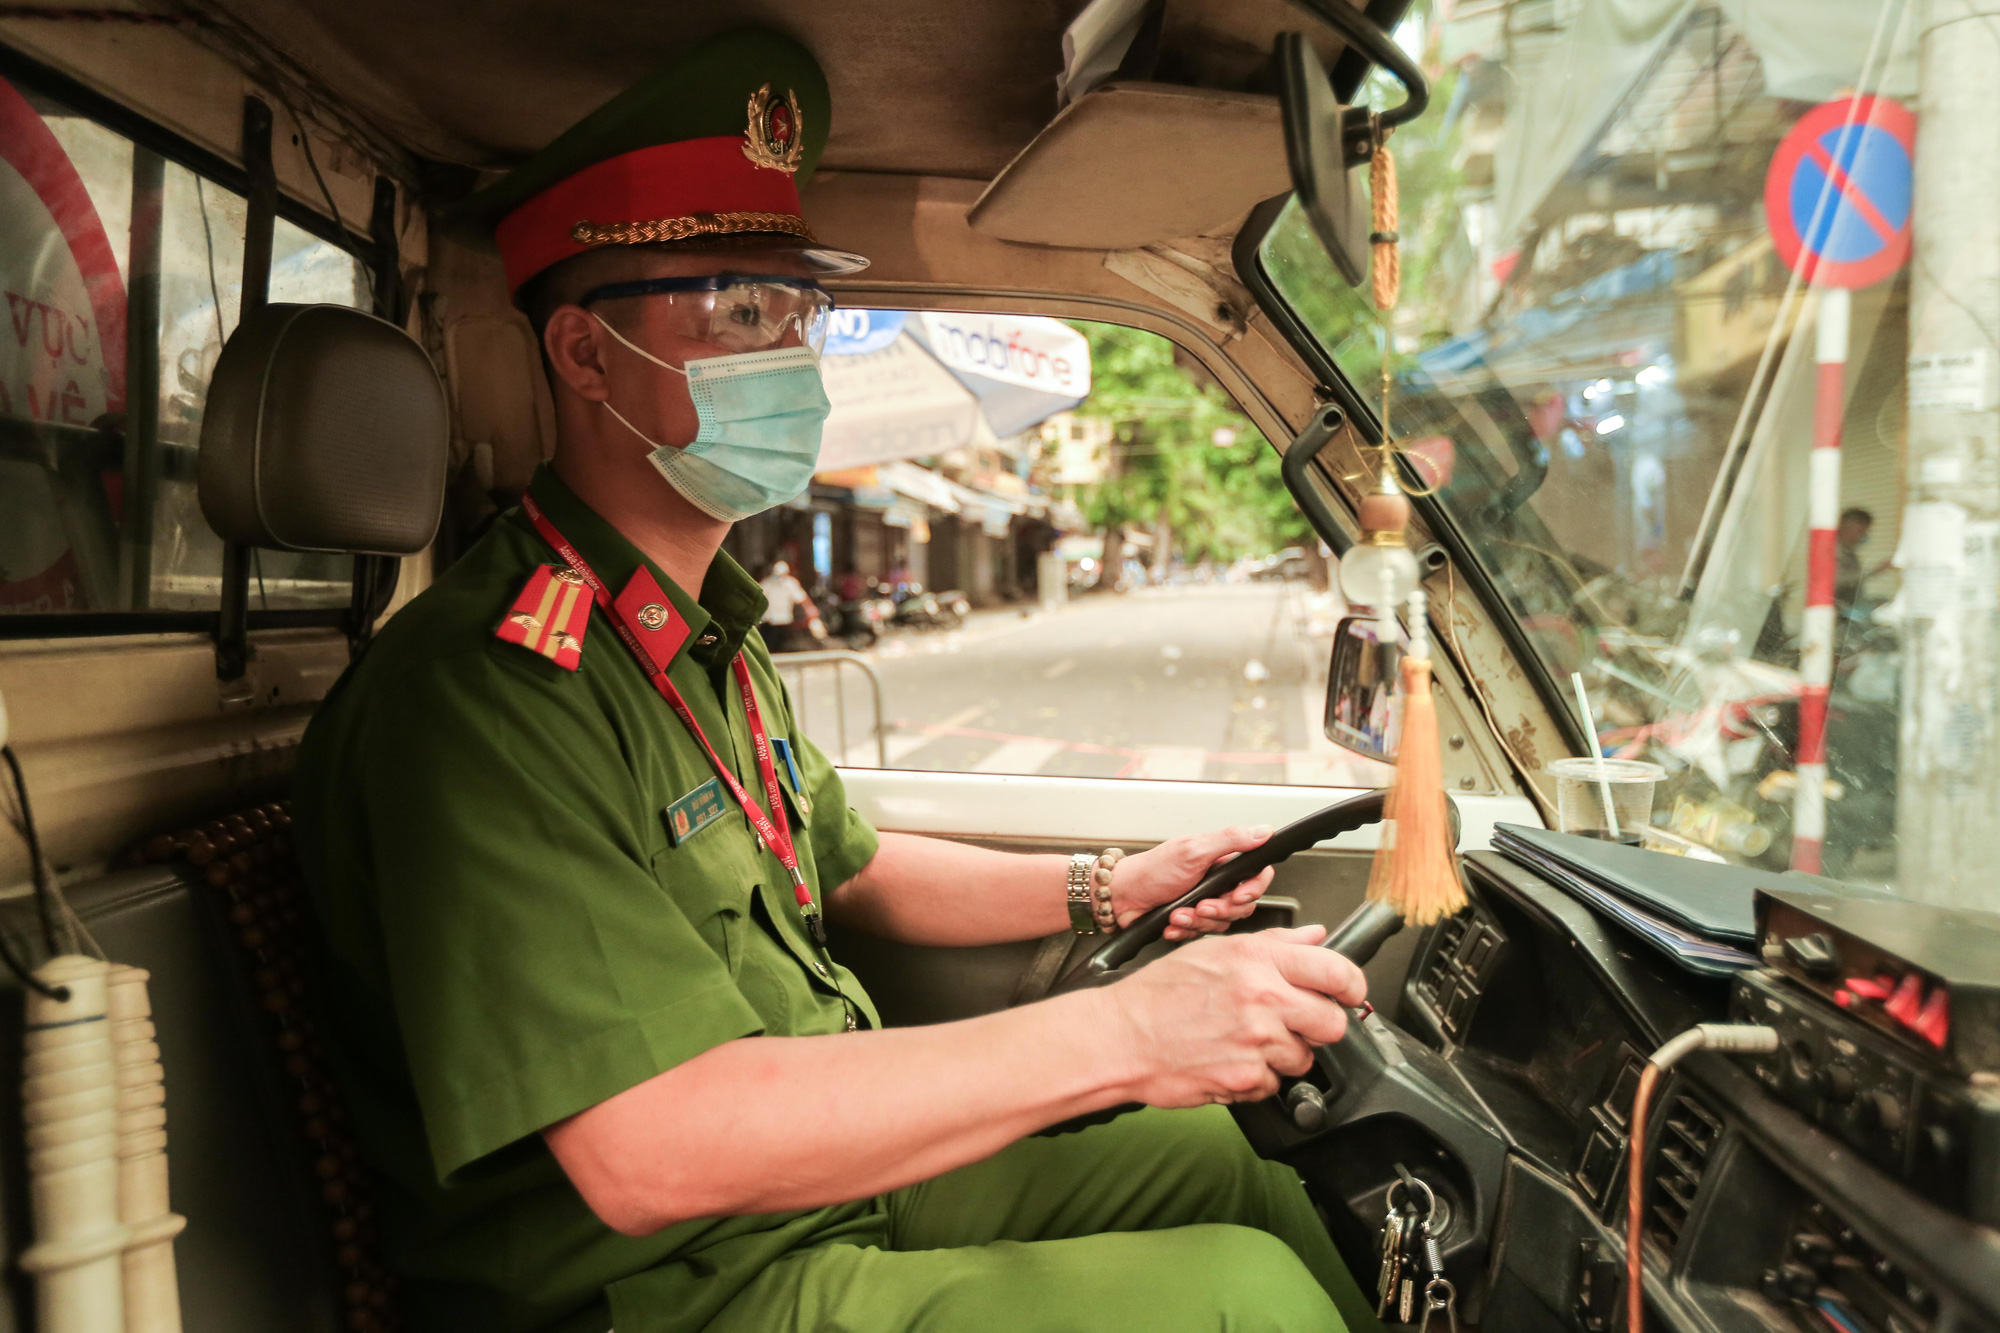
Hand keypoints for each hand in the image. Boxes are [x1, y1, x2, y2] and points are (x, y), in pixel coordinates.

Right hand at [1096, 925, 1366, 1106]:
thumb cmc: (1159, 994)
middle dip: (1317, 1027)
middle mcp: (1262, 997)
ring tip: (1246, 1042)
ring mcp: (1256, 1041)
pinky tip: (1230, 1060)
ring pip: (1304, 1058)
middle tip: (1293, 1023)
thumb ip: (1273, 944)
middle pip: (1332, 1023)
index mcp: (1257, 960)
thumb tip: (1315, 936)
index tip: (1351, 994)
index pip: (1335, 971)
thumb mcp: (1214, 951)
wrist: (1120, 1037)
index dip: (1353, 986)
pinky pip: (1274, 1085)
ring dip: (1283, 1055)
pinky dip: (1257, 1079)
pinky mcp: (1246, 1079)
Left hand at [1110, 824, 1276, 940]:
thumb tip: (1263, 830)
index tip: (1237, 896)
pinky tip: (1171, 923)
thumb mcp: (1192, 851)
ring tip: (1178, 914)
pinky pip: (1202, 934)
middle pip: (1243, 905)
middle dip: (1220, 910)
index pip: (1257, 874)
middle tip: (1201, 906)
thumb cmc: (1151, 871)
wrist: (1121, 897)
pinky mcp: (1192, 921)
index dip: (1253, 889)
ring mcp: (1205, 902)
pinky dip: (1185, 931)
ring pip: (1223, 923)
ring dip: (1198, 922)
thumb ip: (1230, 840)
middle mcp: (1216, 881)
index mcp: (1221, 861)